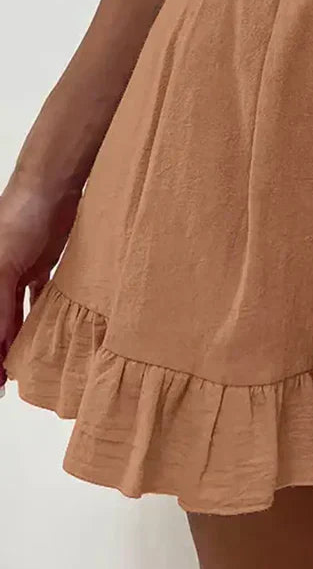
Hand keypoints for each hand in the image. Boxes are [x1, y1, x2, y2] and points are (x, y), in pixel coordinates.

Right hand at [0, 183, 80, 390]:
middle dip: (0, 349)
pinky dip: (41, 313)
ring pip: (15, 312)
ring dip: (18, 335)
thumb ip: (1, 307)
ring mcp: (17, 271)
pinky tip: (45, 332)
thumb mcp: (3, 267)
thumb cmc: (18, 220)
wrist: (51, 190)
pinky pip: (39, 296)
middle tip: (6, 378)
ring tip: (23, 363)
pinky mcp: (41, 265)